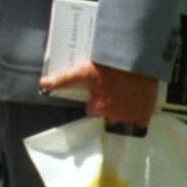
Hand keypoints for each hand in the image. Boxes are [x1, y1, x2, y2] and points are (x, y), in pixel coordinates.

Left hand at [40, 62, 158, 127]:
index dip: (95, 102)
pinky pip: (140, 124)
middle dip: (109, 107)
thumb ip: (63, 80)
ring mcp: (130, 116)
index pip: (92, 111)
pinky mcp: (144, 113)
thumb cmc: (107, 67)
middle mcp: (113, 115)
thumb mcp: (82, 72)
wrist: (134, 62)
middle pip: (108, 116)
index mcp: (98, 108)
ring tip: (124, 98)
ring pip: (124, 120)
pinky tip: (136, 108)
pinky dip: (138, 118)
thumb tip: (42, 83)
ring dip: (123, 112)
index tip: (98, 93)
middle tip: (112, 92)